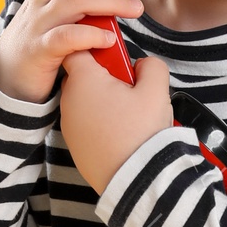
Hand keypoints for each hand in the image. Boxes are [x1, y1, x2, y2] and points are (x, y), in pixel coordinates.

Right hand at [0, 0, 143, 102]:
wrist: (15, 77)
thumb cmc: (46, 37)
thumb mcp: (61, 10)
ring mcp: (39, 23)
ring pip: (71, 1)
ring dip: (107, 0)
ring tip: (135, 8)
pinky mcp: (42, 50)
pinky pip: (66, 38)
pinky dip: (89, 36)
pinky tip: (108, 38)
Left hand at [59, 46, 174, 195]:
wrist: (135, 180)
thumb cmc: (142, 133)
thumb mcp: (156, 90)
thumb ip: (151, 66)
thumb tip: (143, 66)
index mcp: (84, 79)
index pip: (78, 47)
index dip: (98, 47)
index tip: (116, 54)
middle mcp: (69, 100)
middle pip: (82, 76)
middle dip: (104, 76)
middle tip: (129, 88)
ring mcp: (70, 125)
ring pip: (85, 101)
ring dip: (103, 101)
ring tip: (128, 114)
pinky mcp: (75, 146)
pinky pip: (86, 124)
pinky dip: (100, 123)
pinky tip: (121, 133)